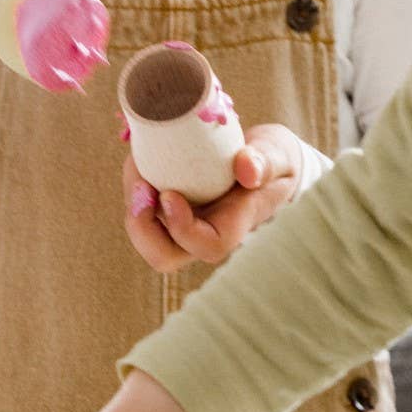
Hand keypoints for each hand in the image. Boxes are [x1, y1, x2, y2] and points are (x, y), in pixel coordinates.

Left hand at [123, 122, 301, 272]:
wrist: (264, 160)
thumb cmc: (274, 160)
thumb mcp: (278, 154)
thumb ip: (267, 161)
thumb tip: (247, 170)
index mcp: (235, 226)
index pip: (208, 246)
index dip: (183, 229)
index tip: (169, 194)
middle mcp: (205, 233)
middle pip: (165, 256)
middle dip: (143, 229)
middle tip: (140, 186)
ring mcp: (185, 224)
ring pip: (147, 236)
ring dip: (133, 204)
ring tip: (136, 164)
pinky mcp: (169, 208)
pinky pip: (142, 210)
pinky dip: (134, 187)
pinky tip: (139, 159)